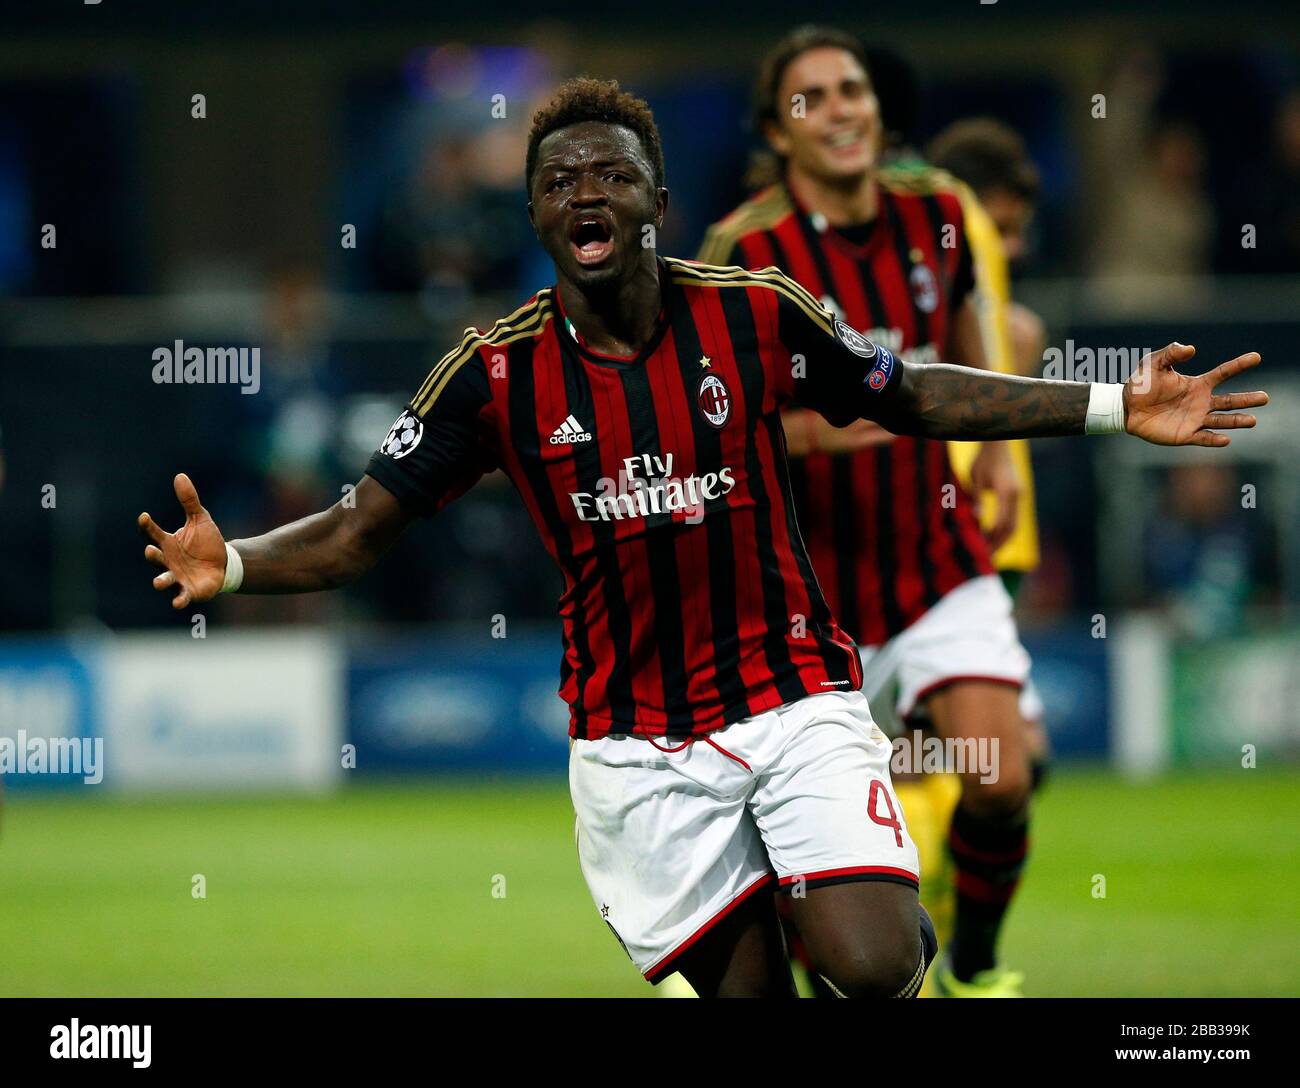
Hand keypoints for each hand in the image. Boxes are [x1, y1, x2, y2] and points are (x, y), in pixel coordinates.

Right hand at [138, 474, 226, 608]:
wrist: (224, 563)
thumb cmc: (207, 542)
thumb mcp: (200, 519)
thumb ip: (189, 500)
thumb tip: (180, 475)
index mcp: (167, 543)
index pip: (152, 533)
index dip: (147, 526)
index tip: (144, 516)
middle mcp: (167, 561)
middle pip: (155, 558)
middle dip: (152, 556)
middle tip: (150, 551)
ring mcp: (177, 577)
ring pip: (164, 580)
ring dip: (160, 581)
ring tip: (158, 582)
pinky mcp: (189, 590)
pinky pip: (182, 597)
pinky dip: (179, 600)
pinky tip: (178, 603)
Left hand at [969, 440, 1020, 552]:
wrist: (998, 443)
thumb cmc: (983, 459)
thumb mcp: (975, 478)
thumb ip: (976, 498)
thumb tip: (978, 519)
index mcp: (1008, 491)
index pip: (1003, 522)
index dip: (993, 538)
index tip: (982, 551)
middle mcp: (1018, 495)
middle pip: (1012, 527)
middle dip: (999, 544)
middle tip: (986, 559)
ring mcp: (1020, 495)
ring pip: (1014, 524)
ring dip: (1002, 539)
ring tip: (989, 551)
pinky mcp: (1017, 495)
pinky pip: (1013, 517)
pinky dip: (1003, 529)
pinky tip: (991, 536)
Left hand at [1124, 343, 1266, 446]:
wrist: (1126, 407)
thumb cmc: (1141, 383)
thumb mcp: (1153, 363)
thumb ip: (1171, 353)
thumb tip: (1190, 348)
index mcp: (1197, 384)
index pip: (1223, 373)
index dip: (1239, 365)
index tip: (1256, 357)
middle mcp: (1201, 402)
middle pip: (1229, 401)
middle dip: (1247, 399)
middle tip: (1265, 398)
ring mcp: (1194, 419)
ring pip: (1221, 421)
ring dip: (1236, 421)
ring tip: (1252, 420)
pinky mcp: (1184, 435)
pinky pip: (1203, 438)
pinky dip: (1214, 439)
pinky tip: (1226, 439)